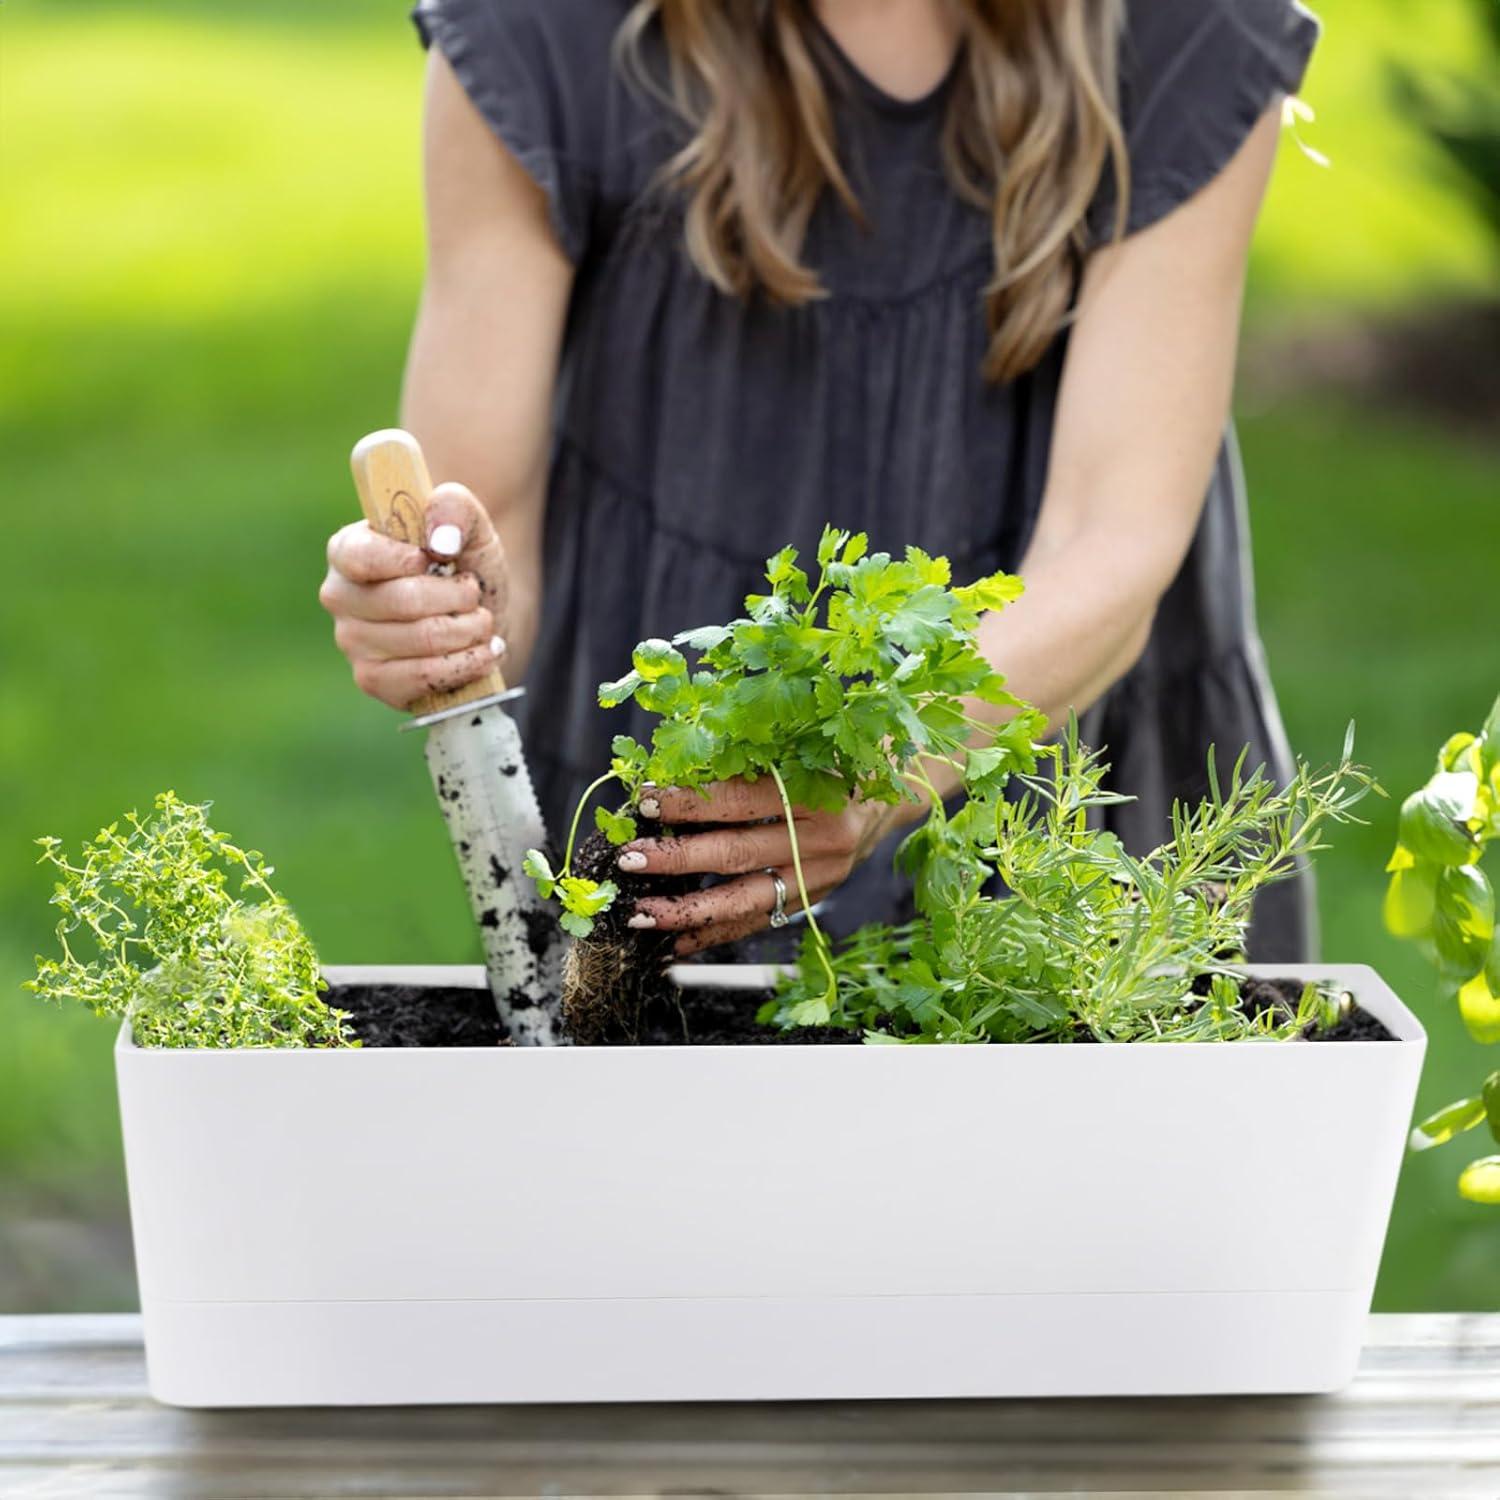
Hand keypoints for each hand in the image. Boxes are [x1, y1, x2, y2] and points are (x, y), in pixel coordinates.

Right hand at [319, 482, 508, 709]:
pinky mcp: (375, 681)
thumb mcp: (470, 523)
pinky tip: (484, 652)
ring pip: (422, 638)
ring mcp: (353, 643)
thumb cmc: (465, 564)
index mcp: (348, 550)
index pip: (360, 556)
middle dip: (459, 597)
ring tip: (481, 621)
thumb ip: (454, 506)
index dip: (406, 560)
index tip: (437, 559)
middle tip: (473, 594)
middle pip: (404, 601)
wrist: (484, 616)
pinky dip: (467, 663)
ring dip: (470, 629)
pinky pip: (423, 677)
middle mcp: (341, 597)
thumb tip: (440, 539)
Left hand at [616, 778, 909, 955]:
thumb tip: (673, 773)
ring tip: (641, 914)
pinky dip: (713, 934)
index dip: (692, 801)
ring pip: (745, 900)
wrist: (895, 790)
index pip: (743, 798)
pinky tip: (674, 942)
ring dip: (687, 911)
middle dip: (677, 859)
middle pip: (738, 853)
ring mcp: (820, 876)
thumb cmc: (837, 757)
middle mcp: (823, 839)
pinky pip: (756, 923)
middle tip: (631, 859)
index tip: (647, 802)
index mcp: (820, 790)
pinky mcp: (814, 900)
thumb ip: (746, 759)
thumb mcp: (801, 745)